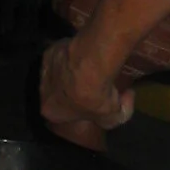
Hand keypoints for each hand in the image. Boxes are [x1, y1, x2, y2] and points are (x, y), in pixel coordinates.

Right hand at [40, 33, 134, 151]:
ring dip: (72, 72)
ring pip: (59, 73)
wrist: (89, 66)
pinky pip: (61, 56)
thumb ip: (119, 115)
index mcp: (51, 112)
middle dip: (73, 90)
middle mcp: (43, 93)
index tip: (96, 100)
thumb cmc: (96, 96)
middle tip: (94, 82)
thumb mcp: (114, 116)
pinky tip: (85, 54)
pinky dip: (71, 55)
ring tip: (92, 66)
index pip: (64, 114)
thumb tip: (126, 98)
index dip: (80, 109)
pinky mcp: (49, 52)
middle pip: (59, 93)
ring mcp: (44, 71)